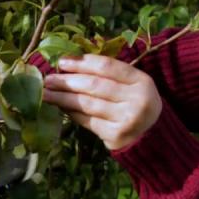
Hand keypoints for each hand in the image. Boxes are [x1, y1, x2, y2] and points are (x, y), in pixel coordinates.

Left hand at [42, 54, 160, 150]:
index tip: (62, 62)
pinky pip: (88, 121)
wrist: (151, 135)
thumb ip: (107, 73)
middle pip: (94, 86)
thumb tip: (69, 64)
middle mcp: (137, 99)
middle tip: (48, 79)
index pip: (107, 66)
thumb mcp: (131, 84)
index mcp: (142, 81)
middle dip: (67, 81)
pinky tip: (61, 108)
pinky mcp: (116, 136)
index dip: (82, 63)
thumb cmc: (135, 103)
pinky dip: (72, 113)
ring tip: (46, 94)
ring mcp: (127, 119)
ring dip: (63, 98)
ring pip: (88, 104)